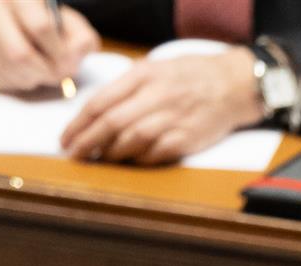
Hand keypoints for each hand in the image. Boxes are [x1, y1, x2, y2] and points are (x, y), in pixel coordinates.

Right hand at [0, 0, 98, 93]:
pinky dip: (21, 83)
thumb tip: (70, 58)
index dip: (59, 53)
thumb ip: (81, 40)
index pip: (40, 26)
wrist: (21, 22)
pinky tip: (29, 73)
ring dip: (35, 79)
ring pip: (9, 69)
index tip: (68, 63)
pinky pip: (0, 79)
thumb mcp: (73, 26)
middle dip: (45, 72)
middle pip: (19, 53)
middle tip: (58, 75)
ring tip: (45, 71)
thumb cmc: (52, 25)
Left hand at [61, 47, 261, 165]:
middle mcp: (157, 96)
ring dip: (111, 153)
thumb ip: (126, 87)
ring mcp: (173, 119)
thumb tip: (96, 114)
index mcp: (143, 75)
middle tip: (74, 155)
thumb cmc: (191, 76)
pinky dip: (138, 160)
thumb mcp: (154, 69)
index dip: (78, 124)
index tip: (66, 138)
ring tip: (100, 158)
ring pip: (132, 141)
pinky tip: (131, 160)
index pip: (101, 102)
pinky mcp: (188, 139)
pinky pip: (155, 154)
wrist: (234, 85)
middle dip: (87, 143)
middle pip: (112, 124)